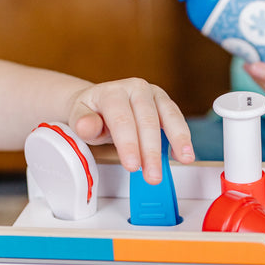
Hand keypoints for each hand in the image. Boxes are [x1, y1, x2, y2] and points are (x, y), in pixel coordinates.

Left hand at [68, 77, 194, 183]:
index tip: (132, 166)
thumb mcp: (79, 118)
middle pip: (147, 120)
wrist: (100, 103)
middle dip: (152, 151)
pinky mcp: (166, 105)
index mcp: (113, 92)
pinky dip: (183, 137)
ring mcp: (154, 95)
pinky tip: (185, 154)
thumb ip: (83, 123)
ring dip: (178, 140)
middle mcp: (136, 89)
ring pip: (169, 116)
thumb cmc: (92, 114)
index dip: (128, 144)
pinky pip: (177, 120)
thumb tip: (87, 126)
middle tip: (153, 175)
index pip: (122, 119)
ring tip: (185, 159)